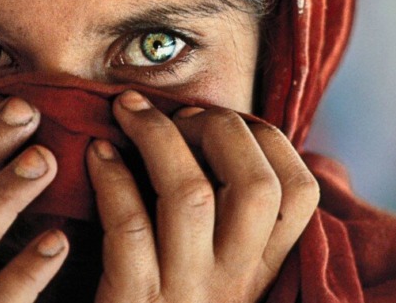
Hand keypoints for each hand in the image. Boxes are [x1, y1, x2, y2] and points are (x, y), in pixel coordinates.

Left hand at [87, 90, 318, 302]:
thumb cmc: (169, 302)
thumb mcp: (218, 271)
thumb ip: (235, 221)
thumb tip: (244, 142)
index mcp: (260, 267)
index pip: (298, 190)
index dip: (266, 138)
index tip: (220, 119)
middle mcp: (233, 279)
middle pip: (255, 185)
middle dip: (216, 126)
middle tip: (176, 111)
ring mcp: (184, 292)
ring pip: (190, 194)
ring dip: (158, 137)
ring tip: (128, 111)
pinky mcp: (132, 301)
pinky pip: (129, 226)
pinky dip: (112, 177)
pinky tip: (97, 152)